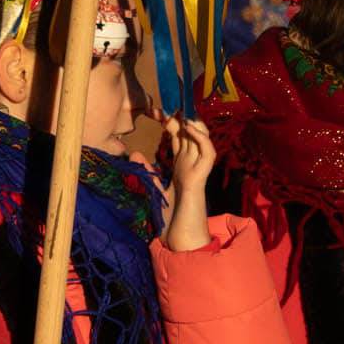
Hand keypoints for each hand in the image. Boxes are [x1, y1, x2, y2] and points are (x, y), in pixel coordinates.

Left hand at [155, 114, 215, 253]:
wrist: (180, 238)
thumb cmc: (170, 218)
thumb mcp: (155, 189)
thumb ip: (148, 172)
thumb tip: (135, 153)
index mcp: (181, 164)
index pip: (178, 135)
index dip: (168, 120)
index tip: (153, 110)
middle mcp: (191, 163)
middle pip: (190, 132)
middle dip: (180, 115)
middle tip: (164, 105)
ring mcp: (198, 168)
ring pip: (203, 137)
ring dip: (194, 122)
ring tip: (180, 111)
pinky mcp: (202, 176)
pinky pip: (208, 152)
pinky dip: (201, 137)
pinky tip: (189, 128)